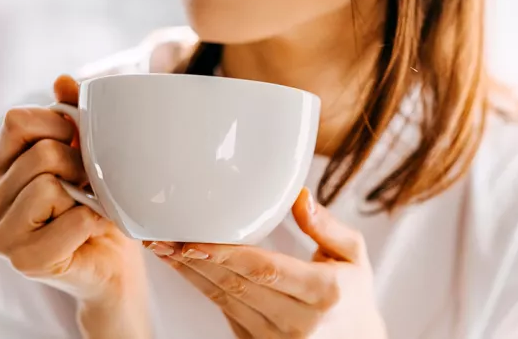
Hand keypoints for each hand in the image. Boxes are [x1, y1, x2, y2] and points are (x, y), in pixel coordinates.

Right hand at [0, 75, 150, 338]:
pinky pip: (72, 220)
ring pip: (49, 185)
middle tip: (93, 185)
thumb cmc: (101, 206)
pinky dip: (96, 220)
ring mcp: (3, 234)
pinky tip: (95, 228)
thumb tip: (63, 81)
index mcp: (1, 168)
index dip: (62, 125)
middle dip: (81, 165)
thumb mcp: (90, 154)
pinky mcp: (26, 261)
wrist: (115, 263)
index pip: (19, 121)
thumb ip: (74, 116)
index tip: (82, 144)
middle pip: (40, 153)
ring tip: (90, 207)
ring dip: (87, 195)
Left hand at [146, 189, 386, 338]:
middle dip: (196, 261)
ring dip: (191, 275)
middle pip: (237, 286)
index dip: (226, 255)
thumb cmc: (352, 293)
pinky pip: (226, 313)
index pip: (266, 269)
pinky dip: (203, 289)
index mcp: (324, 292)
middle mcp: (298, 321)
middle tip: (164, 238)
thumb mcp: (354, 255)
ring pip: (224, 302)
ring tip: (164, 250)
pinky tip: (186, 269)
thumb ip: (327, 227)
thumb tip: (299, 197)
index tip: (194, 240)